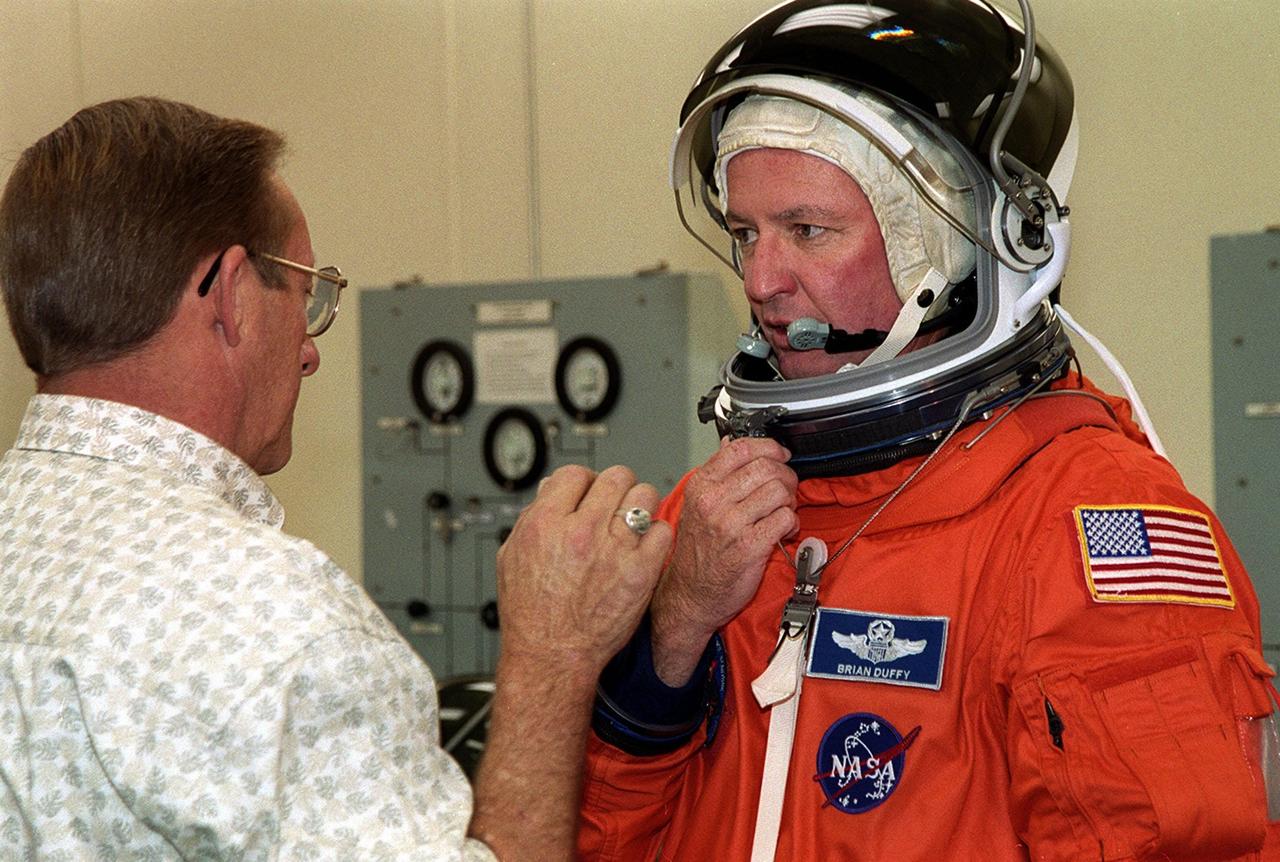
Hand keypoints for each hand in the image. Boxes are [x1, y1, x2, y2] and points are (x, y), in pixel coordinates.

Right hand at [494, 464, 672, 680]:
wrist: (552, 655)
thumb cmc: (530, 613)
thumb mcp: (512, 556)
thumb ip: (533, 516)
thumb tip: (552, 489)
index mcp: (546, 523)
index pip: (576, 473)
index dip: (583, 481)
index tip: (587, 493)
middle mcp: (581, 532)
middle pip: (616, 477)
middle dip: (615, 487)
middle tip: (614, 503)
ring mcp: (614, 551)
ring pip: (644, 496)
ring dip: (639, 505)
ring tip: (633, 522)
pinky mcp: (641, 572)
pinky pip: (662, 531)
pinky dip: (656, 535)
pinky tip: (644, 547)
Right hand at [651, 436, 796, 684]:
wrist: (690, 596)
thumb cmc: (697, 553)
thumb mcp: (696, 506)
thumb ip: (716, 475)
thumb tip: (729, 444)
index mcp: (701, 486)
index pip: (740, 449)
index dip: (768, 447)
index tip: (779, 453)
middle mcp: (713, 501)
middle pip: (765, 467)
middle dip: (785, 475)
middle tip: (785, 488)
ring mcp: (731, 524)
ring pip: (779, 491)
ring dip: (789, 500)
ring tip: (782, 511)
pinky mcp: (750, 547)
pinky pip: (785, 519)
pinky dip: (791, 523)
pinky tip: (782, 530)